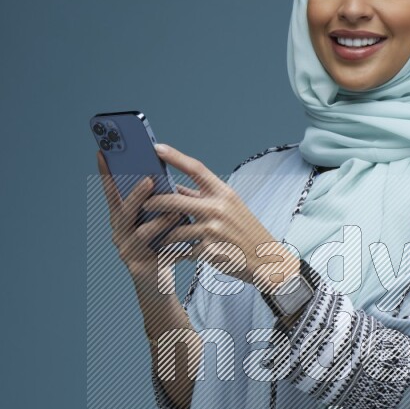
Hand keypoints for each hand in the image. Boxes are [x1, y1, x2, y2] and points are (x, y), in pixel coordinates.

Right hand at [96, 149, 188, 287]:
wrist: (157, 285)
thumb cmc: (160, 248)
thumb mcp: (157, 223)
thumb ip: (156, 204)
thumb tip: (162, 177)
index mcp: (122, 218)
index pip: (112, 192)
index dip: (106, 174)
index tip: (102, 152)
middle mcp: (118, 232)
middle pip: (124, 210)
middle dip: (136, 195)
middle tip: (149, 180)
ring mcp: (125, 250)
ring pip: (141, 232)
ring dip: (159, 221)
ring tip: (176, 213)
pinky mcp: (137, 267)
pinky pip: (156, 254)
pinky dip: (171, 246)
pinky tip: (185, 243)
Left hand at [141, 143, 299, 291]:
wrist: (266, 260)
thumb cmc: (246, 232)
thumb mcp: (230, 209)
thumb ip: (204, 199)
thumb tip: (175, 188)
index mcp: (224, 193)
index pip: (196, 168)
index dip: (175, 157)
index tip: (156, 148)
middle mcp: (218, 208)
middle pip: (176, 200)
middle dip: (155, 202)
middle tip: (143, 204)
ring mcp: (213, 230)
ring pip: (175, 229)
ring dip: (162, 233)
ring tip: (153, 236)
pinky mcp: (209, 250)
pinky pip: (184, 249)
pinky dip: (176, 252)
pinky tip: (171, 255)